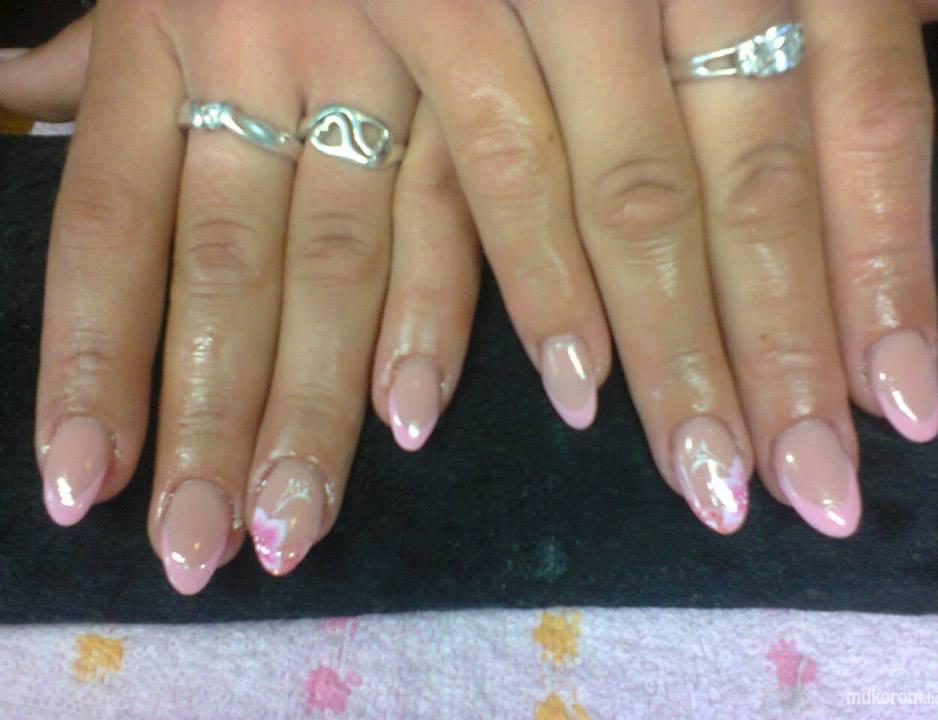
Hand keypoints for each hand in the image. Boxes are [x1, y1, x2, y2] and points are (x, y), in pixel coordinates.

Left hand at [15, 0, 480, 593]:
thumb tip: (11, 100)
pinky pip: (453, 212)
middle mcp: (258, 69)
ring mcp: (376, 83)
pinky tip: (411, 416)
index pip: (111, 227)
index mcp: (160, 35)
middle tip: (200, 550)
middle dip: (214, 418)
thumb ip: (86, 50)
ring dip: (315, 405)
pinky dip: (434, 315)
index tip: (85, 486)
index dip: (96, 361)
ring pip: (337, 265)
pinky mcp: (471, 93)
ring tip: (292, 524)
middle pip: (227, 272)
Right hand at [358, 0, 937, 536]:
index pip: (858, 120)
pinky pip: (475, 168)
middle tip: (806, 494)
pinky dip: (515, 281)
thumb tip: (923, 48)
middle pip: (739, 190)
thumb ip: (839, 5)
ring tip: (701, 477)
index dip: (884, 269)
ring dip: (660, 350)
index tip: (902, 409)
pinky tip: (569, 385)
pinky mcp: (432, 13)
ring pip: (617, 201)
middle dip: (774, 352)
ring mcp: (545, 2)